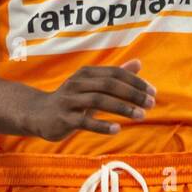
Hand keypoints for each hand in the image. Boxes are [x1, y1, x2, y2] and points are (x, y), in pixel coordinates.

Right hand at [27, 60, 155, 141]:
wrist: (39, 114)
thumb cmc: (72, 99)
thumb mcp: (93, 85)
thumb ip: (115, 75)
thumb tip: (139, 63)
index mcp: (86, 73)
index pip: (115, 73)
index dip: (135, 81)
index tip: (152, 92)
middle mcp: (77, 83)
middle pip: (108, 85)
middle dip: (132, 94)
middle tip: (151, 104)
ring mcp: (69, 100)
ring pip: (98, 100)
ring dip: (122, 108)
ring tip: (140, 116)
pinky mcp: (64, 118)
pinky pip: (84, 121)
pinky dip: (102, 125)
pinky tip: (117, 129)